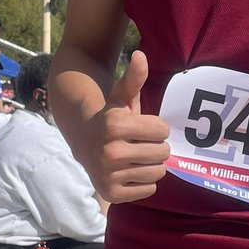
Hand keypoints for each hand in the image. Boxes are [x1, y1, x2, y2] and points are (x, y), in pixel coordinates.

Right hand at [78, 51, 169, 203]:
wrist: (84, 142)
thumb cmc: (111, 117)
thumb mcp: (122, 96)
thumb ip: (134, 77)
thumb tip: (140, 55)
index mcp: (113, 125)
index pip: (163, 131)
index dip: (157, 128)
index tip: (141, 127)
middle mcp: (109, 152)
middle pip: (163, 153)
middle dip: (155, 146)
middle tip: (139, 143)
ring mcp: (109, 175)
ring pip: (158, 172)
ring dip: (151, 164)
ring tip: (135, 157)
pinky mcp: (112, 194)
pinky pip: (150, 190)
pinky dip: (144, 182)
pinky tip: (129, 171)